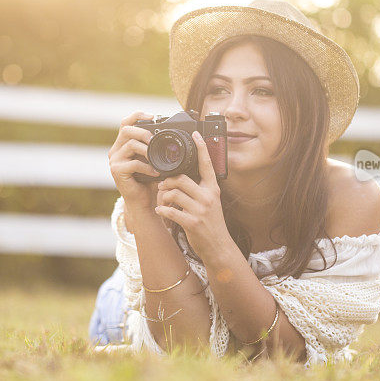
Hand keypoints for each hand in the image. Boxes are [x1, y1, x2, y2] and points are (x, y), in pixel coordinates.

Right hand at [108, 111, 160, 211]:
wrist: (142, 201)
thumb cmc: (149, 180)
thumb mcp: (152, 159)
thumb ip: (153, 146)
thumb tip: (169, 132)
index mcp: (123, 144)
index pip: (126, 123)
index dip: (137, 116)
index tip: (152, 116)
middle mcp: (115, 150)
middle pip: (126, 130)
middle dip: (143, 132)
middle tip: (154, 140)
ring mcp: (114, 160)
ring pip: (130, 145)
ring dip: (147, 150)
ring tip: (157, 158)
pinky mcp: (117, 171)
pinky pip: (133, 163)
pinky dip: (147, 167)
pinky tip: (155, 172)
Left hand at [154, 131, 231, 258]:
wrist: (218, 246)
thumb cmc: (211, 223)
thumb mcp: (210, 202)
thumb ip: (199, 189)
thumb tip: (180, 177)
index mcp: (213, 189)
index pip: (207, 164)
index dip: (202, 148)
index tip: (195, 134)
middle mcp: (208, 197)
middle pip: (181, 178)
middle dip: (167, 181)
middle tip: (162, 186)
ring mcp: (201, 210)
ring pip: (174, 193)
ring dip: (163, 197)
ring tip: (161, 201)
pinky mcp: (192, 222)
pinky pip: (171, 211)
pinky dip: (162, 210)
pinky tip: (161, 211)